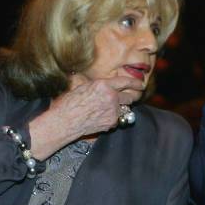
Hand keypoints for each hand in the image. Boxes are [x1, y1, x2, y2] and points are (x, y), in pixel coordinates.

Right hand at [29, 75, 143, 159]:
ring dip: (122, 107)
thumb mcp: (82, 85)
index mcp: (103, 85)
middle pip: (130, 96)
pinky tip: (103, 116)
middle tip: (131, 96)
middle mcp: (111, 97)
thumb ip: (97, 84)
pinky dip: (114, 117)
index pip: (126, 82)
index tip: (140, 85)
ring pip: (125, 108)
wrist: (64, 121)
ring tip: (112, 107)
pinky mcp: (111, 122)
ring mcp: (113, 111)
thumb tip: (104, 82)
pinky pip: (118, 118)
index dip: (135, 83)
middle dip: (131, 96)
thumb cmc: (68, 103)